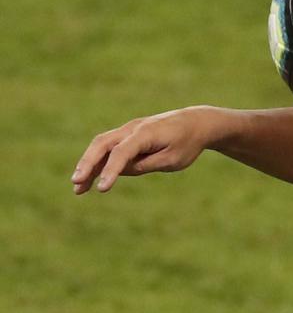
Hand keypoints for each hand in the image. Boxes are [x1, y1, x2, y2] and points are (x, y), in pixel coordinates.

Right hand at [72, 106, 218, 193]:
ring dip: (88, 165)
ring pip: (101, 145)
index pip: (122, 153)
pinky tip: (90, 179)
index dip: (110, 171)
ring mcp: (128, 130)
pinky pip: (109, 147)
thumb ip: (148, 165)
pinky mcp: (128, 135)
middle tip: (76, 183)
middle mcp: (132, 128)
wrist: (196, 122)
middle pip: (102, 144)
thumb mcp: (173, 160)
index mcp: (146, 134)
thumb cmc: (187, 143)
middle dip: (87, 164)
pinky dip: (98, 161)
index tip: (102, 189)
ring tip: (78, 189)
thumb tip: (122, 171)